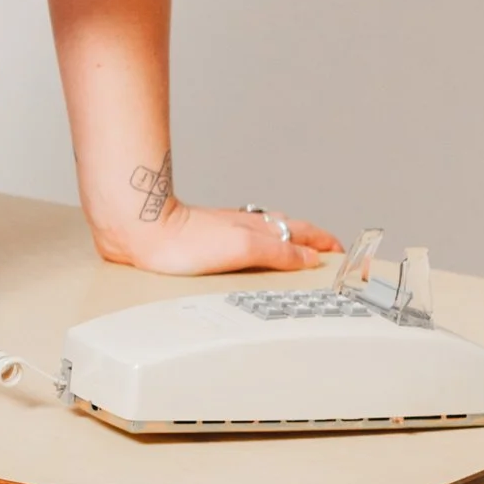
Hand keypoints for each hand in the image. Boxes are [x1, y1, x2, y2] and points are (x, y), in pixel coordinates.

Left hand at [96, 197, 343, 276]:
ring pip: (267, 233)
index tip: (342, 251)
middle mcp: (246, 226)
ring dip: (287, 241)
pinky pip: (245, 241)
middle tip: (327, 250)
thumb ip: (279, 252)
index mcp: (260, 228)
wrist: (142, 233)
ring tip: (298, 250)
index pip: (303, 233)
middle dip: (311, 239)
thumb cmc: (185, 240)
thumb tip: (310, 257)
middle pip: (288, 230)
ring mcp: (226, 231)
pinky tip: (250, 252)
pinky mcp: (206, 240)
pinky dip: (261, 245)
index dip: (323, 242)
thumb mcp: (243, 248)